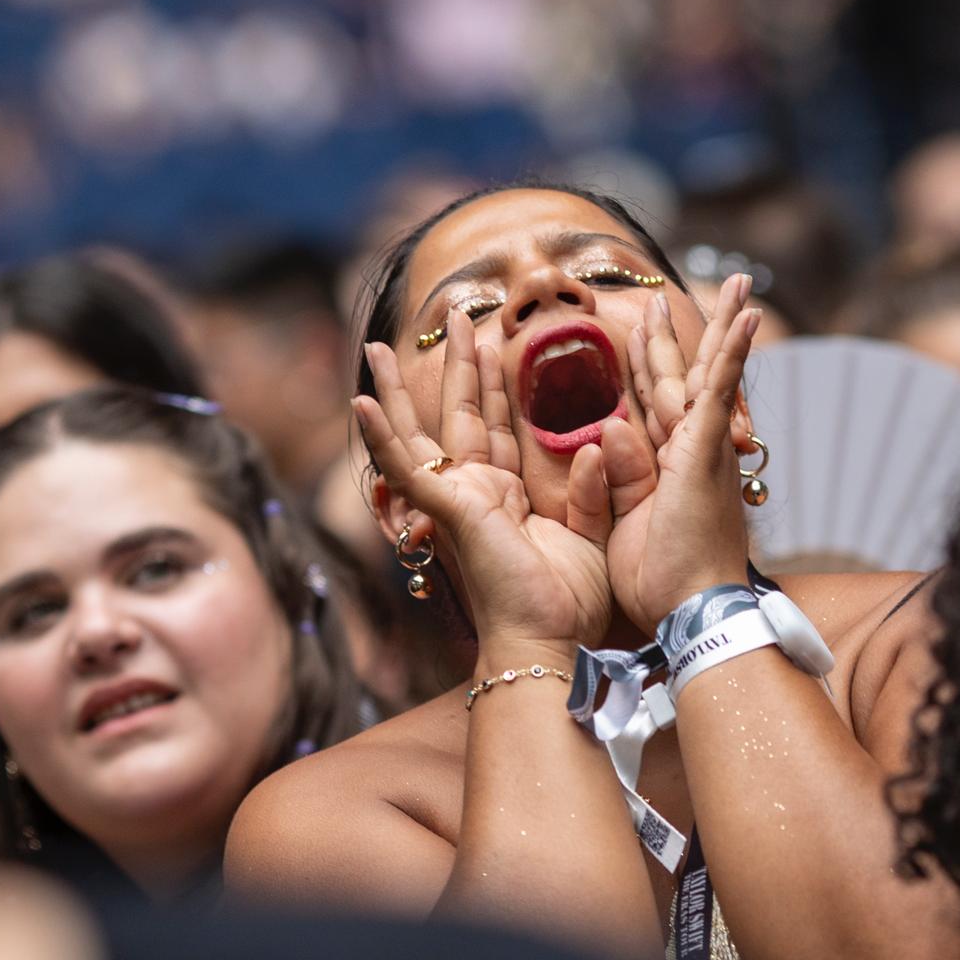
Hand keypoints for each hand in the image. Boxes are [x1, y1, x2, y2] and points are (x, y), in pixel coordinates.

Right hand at [354, 310, 613, 653]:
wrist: (550, 644)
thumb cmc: (568, 605)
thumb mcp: (592, 534)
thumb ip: (595, 488)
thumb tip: (599, 443)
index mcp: (506, 498)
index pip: (497, 426)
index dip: (494, 383)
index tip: (492, 342)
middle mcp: (477, 494)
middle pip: (460, 414)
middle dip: (458, 364)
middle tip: (453, 315)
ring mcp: (456, 502)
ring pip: (421, 431)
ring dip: (401, 387)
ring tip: (379, 346)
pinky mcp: (446, 511)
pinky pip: (407, 467)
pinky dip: (382, 435)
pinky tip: (360, 401)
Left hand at [600, 273, 761, 634]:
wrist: (691, 611)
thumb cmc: (660, 581)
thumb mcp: (624, 520)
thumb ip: (621, 473)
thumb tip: (611, 425)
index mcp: (667, 467)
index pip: (655, 403)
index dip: (646, 365)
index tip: (639, 329)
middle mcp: (690, 450)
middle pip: (685, 377)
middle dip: (681, 334)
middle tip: (680, 292)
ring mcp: (703, 446)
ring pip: (709, 370)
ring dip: (721, 324)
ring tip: (736, 283)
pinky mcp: (707, 447)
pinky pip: (720, 387)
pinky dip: (733, 349)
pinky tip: (747, 315)